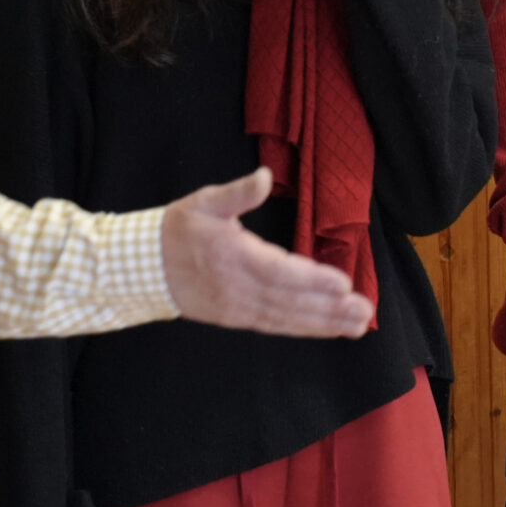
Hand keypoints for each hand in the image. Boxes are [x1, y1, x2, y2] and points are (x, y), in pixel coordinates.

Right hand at [160, 167, 374, 337]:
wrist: (141, 268)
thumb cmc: (178, 230)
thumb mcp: (204, 202)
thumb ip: (237, 193)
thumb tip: (263, 176)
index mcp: (233, 255)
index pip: (279, 271)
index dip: (312, 280)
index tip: (343, 284)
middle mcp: (238, 286)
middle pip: (289, 301)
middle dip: (329, 309)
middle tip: (364, 312)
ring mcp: (237, 306)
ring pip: (286, 318)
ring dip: (324, 324)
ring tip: (357, 326)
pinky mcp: (236, 318)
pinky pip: (275, 326)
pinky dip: (304, 329)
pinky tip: (329, 330)